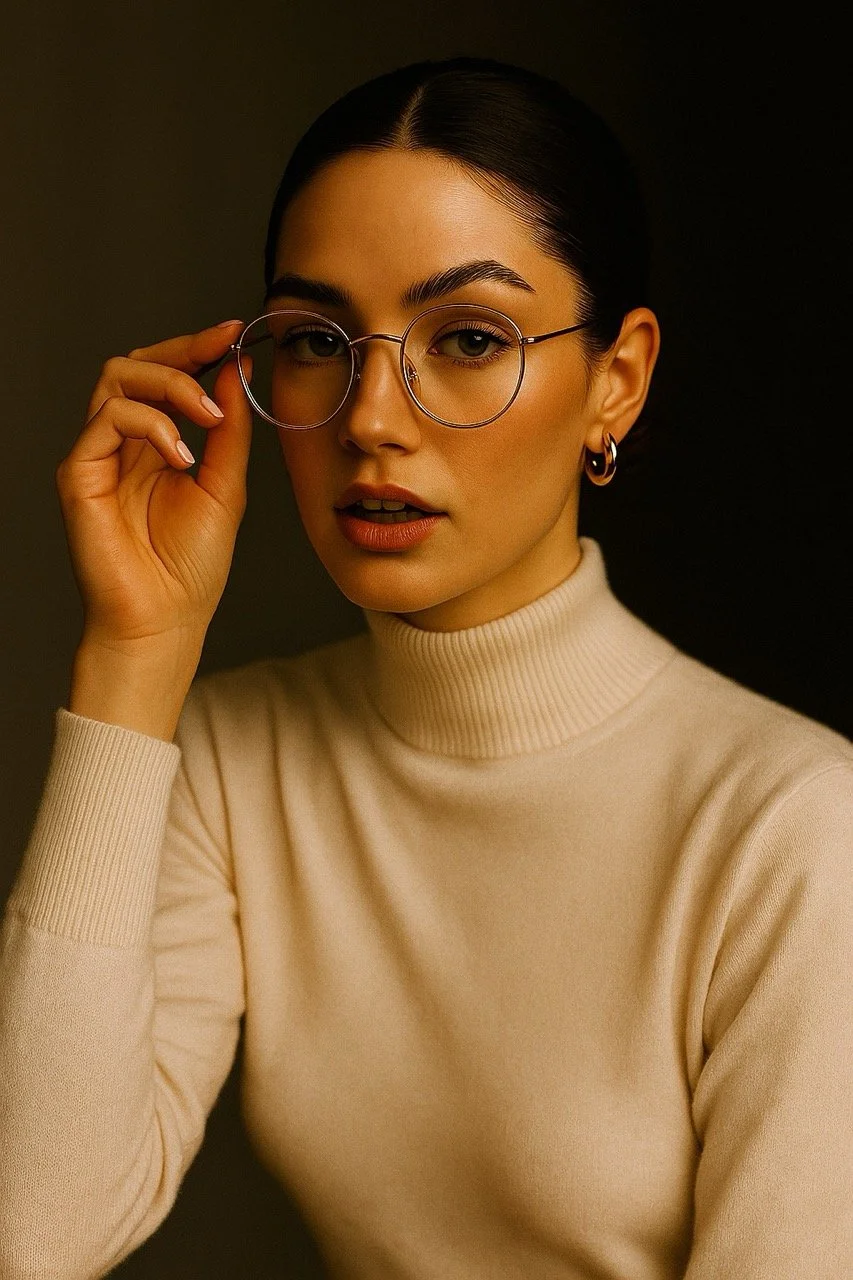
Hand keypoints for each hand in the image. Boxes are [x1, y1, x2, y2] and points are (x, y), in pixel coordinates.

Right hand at [56, 320, 252, 651]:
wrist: (165, 620)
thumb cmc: (190, 568)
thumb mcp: (227, 487)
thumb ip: (230, 430)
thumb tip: (237, 369)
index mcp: (156, 445)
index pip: (166, 377)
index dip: (197, 347)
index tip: (235, 332)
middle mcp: (123, 444)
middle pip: (135, 363)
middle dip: (182, 349)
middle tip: (222, 349)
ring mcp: (98, 455)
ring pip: (117, 377)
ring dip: (171, 384)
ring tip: (209, 419)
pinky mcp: (78, 472)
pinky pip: (107, 417)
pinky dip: (151, 423)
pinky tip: (181, 456)